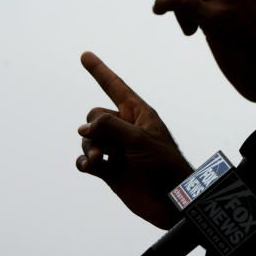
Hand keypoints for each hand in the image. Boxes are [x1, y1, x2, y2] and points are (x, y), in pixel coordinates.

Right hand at [76, 51, 193, 229]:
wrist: (172, 201)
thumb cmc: (165, 165)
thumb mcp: (139, 139)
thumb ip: (110, 126)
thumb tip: (84, 127)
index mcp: (140, 114)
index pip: (116, 87)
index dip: (100, 71)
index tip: (85, 55)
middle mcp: (127, 128)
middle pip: (96, 115)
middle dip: (94, 127)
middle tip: (106, 145)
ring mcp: (118, 149)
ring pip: (88, 138)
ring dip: (89, 148)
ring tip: (99, 160)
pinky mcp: (110, 170)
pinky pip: (86, 160)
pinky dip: (84, 163)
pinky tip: (91, 167)